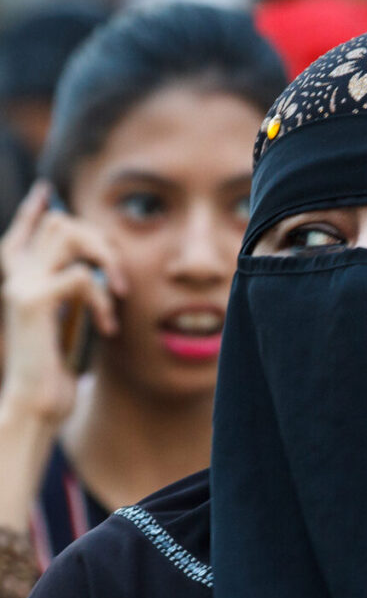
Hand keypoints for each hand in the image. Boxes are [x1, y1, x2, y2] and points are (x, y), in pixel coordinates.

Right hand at [0, 181, 125, 422]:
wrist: (36, 405)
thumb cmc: (56, 372)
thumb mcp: (67, 324)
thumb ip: (72, 294)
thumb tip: (93, 270)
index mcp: (20, 281)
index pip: (20, 233)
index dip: (35, 211)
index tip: (48, 192)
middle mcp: (15, 277)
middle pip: (61, 224)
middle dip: (100, 240)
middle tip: (120, 278)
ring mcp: (21, 286)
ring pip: (69, 235)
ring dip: (106, 258)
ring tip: (119, 294)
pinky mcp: (33, 302)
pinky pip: (81, 277)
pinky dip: (103, 299)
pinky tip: (107, 327)